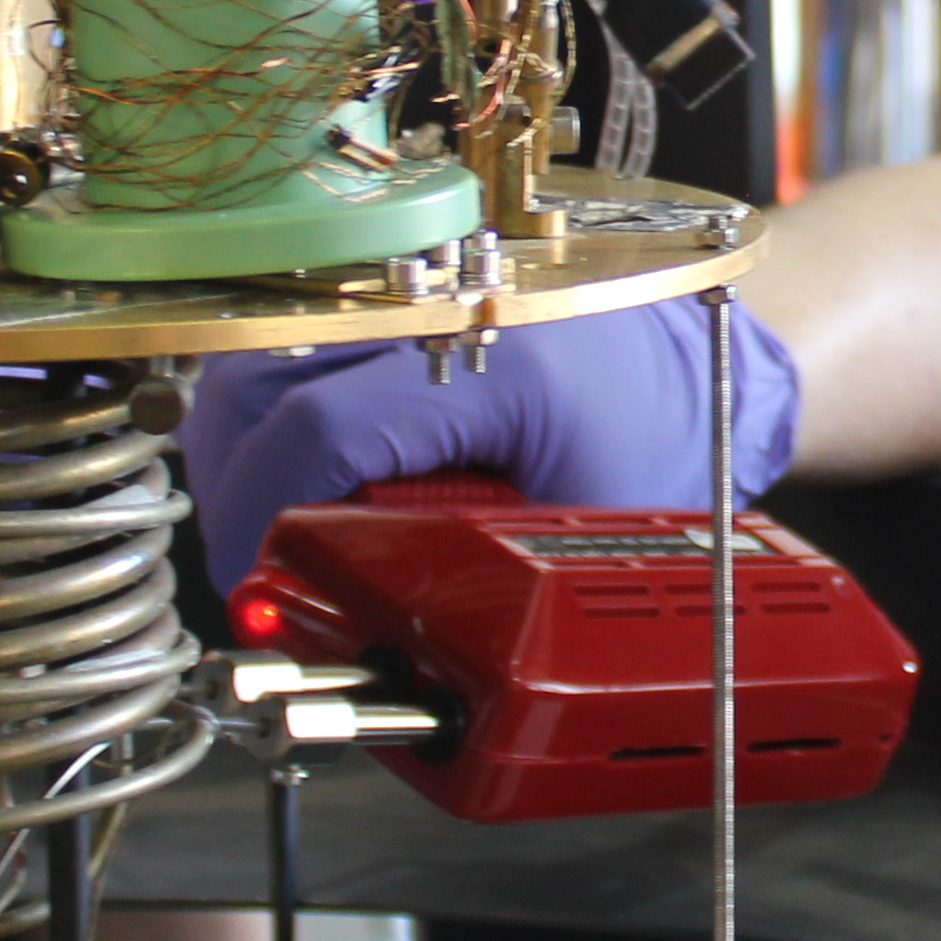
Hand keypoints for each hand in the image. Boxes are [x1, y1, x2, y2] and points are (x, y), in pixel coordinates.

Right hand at [180, 297, 799, 586]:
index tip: (265, 585)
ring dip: (244, 447)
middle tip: (261, 569)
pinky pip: (286, 342)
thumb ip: (467, 599)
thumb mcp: (580, 545)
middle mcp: (444, 302)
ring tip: (277, 521)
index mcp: (504, 364)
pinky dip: (269, 407)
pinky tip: (298, 467)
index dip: (269, 522)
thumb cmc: (663, 448)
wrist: (700, 363)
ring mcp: (412, 285)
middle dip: (240, 491)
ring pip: (256, 357)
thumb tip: (349, 654)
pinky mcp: (393, 290)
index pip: (321, 432)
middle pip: (261, 384)